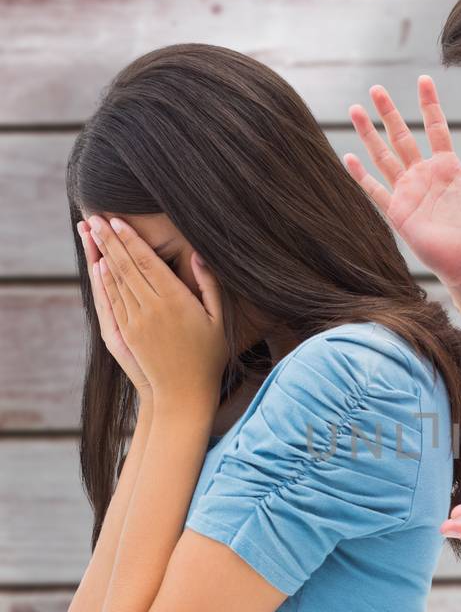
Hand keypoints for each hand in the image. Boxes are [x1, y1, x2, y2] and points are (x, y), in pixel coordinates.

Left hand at [86, 216, 227, 414]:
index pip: (147, 262)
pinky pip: (112, 301)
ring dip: (101, 255)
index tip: (117, 220)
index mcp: (176, 301)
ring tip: (90, 234)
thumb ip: (210, 286)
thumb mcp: (219, 319)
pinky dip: (103, 281)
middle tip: (94, 217)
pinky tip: (99, 266)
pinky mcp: (125, 334)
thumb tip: (199, 256)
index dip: (131, 239)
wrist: (184, 393)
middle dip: (109, 240)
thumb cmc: (209, 356)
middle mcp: (152, 309)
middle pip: (126, 266)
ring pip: (115, 281)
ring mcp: (135, 322)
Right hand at [344, 74, 460, 289]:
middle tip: (376, 89)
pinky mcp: (398, 212)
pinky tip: (347, 156)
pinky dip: (360, 174)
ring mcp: (409, 193)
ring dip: (369, 134)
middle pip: (402, 136)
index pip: (435, 128)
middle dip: (389, 112)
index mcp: (448, 167)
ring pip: (383, 156)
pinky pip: (374, 190)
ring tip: (355, 110)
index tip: (423, 79)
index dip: (429, 105)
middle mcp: (425, 176)